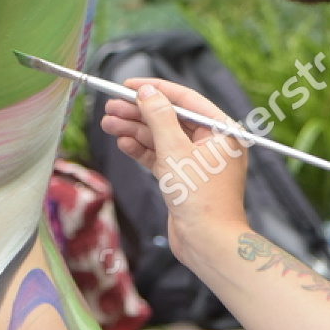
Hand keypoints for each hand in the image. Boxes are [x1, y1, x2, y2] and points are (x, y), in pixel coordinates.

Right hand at [101, 77, 246, 263]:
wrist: (208, 244)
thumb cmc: (201, 198)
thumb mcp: (175, 151)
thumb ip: (159, 117)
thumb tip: (146, 91)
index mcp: (221, 130)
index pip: (185, 99)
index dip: (154, 89)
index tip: (128, 85)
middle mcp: (212, 142)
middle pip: (170, 118)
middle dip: (138, 113)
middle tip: (110, 106)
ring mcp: (198, 161)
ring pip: (162, 137)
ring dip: (135, 130)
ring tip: (108, 124)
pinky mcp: (185, 178)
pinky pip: (161, 156)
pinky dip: (142, 150)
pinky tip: (123, 142)